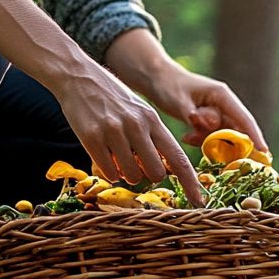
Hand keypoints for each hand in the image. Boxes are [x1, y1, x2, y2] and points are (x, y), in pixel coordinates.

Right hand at [54, 62, 205, 205]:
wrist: (79, 77)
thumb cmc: (113, 99)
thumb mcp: (141, 112)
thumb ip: (154, 137)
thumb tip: (167, 170)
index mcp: (153, 120)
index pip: (179, 157)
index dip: (190, 182)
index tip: (199, 201)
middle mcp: (137, 126)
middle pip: (156, 172)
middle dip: (149, 175)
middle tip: (137, 163)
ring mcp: (114, 132)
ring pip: (132, 175)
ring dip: (127, 174)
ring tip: (119, 156)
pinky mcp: (91, 137)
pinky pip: (109, 172)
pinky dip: (110, 171)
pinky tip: (105, 156)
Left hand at [104, 30, 268, 152]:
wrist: (157, 79)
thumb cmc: (168, 86)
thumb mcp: (179, 101)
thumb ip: (194, 115)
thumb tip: (209, 126)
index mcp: (222, 95)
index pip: (243, 118)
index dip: (254, 136)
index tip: (264, 151)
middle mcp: (225, 104)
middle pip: (238, 129)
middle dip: (231, 144)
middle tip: (223, 158)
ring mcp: (219, 111)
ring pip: (224, 134)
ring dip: (210, 141)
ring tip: (190, 137)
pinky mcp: (211, 119)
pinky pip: (213, 135)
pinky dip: (202, 139)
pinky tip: (187, 136)